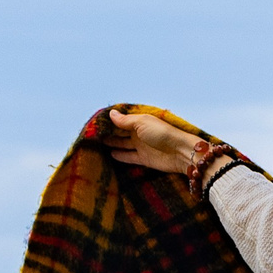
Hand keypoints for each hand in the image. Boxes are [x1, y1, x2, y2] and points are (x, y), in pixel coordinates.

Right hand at [99, 107, 213, 174]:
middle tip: (92, 134)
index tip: (95, 123)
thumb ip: (125, 121)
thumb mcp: (142, 123)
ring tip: (97, 144)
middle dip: (109, 132)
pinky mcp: (143, 159)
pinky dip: (120, 155)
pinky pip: (128, 156)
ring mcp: (141, 146)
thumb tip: (111, 114)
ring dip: (112, 143)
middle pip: (121, 132)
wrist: (180, 153)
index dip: (110, 121)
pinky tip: (110, 153)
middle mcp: (140, 132)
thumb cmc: (163, 134)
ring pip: (123, 143)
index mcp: (140, 121)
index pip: (121, 120)